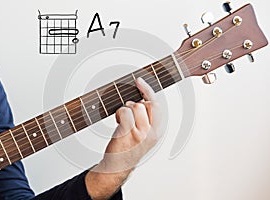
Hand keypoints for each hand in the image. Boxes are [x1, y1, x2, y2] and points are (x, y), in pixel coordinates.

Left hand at [85, 77, 161, 198]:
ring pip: (135, 106)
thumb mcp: (143, 134)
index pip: (156, 105)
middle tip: (128, 110)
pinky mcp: (129, 133)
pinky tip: (118, 122)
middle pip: (146, 103)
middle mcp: (152, 132)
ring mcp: (141, 133)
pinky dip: (119, 114)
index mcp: (157, 131)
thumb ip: (146, 117)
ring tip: (122, 121)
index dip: (148, 90)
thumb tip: (140, 99)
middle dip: (134, 103)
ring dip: (125, 110)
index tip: (139, 81)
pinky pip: (125, 112)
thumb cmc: (128, 149)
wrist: (118, 166)